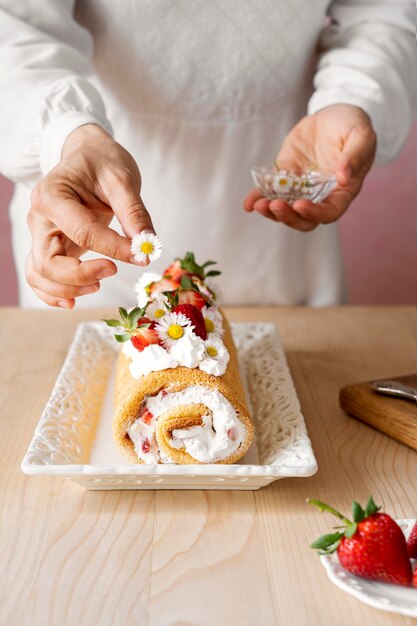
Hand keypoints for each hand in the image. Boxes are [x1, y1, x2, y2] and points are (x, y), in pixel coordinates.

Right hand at [26, 124, 154, 307]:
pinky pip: (41, 277)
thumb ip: (134, 213)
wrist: (87, 155)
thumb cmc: (102, 162)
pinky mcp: (49, 246)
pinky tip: (76, 299)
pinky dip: (54, 293)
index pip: (81, 232)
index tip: (142, 254)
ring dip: (66, 289)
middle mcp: (39, 217)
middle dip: (80, 276)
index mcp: (53, 195)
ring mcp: (41, 234)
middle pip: (47, 262)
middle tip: (114, 271)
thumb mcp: (123, 178)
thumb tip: (147, 246)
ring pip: (39, 274)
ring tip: (98, 287)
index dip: (113, 249)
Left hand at [243, 104, 376, 230]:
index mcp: (342, 191)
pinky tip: (248, 203)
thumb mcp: (361, 136)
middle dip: (288, 216)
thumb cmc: (352, 127)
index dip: (315, 213)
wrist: (334, 114)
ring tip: (258, 205)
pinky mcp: (286, 175)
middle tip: (274, 205)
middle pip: (304, 219)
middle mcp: (321, 195)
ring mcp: (301, 187)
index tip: (300, 205)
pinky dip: (259, 197)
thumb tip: (344, 179)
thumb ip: (354, 157)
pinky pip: (271, 190)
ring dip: (271, 211)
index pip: (330, 212)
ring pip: (286, 209)